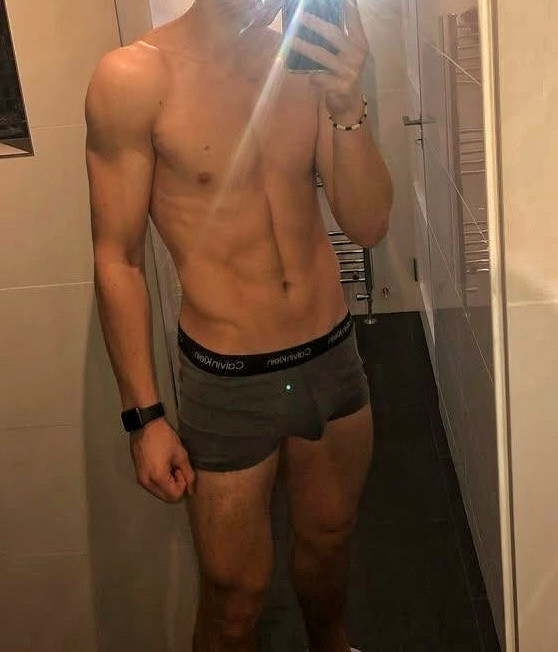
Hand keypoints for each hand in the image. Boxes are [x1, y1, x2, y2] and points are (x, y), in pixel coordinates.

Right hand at [129, 417, 195, 501]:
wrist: (145, 425)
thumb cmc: (164, 437)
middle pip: (166, 497)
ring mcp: (140, 479)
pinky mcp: (138, 475)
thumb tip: (192, 490)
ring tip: (169, 465)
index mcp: (157, 478)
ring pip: (159, 492)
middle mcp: (146, 483)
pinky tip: (162, 465)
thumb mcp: (181, 455)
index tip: (181, 469)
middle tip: (176, 468)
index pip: (174, 496)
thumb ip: (189, 474)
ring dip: (167, 484)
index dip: (182, 485)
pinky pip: (152, 486)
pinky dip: (160, 480)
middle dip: (175, 486)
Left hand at [289, 0, 369, 121]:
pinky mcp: (340, 86)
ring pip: (321, 55)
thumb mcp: (347, 55)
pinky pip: (319, 77)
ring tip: (290, 39)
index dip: (348, 7)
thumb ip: (339, 38)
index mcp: (360, 44)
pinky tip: (310, 77)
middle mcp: (356, 55)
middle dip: (315, 23)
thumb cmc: (344, 74)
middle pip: (333, 34)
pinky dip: (311, 77)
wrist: (349, 104)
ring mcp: (349, 71)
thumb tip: (319, 18)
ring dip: (304, 47)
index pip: (353, 20)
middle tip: (300, 16)